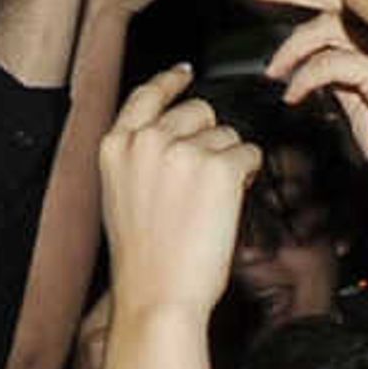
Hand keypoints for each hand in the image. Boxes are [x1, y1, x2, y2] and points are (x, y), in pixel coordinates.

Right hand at [97, 66, 260, 322]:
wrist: (157, 294)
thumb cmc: (144, 261)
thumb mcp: (122, 197)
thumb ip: (142, 159)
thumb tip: (176, 140)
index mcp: (116, 146)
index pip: (146, 95)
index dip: (170, 82)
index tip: (184, 74)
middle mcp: (146, 140)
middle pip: (199, 111)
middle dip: (211, 138)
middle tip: (207, 179)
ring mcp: (182, 151)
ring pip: (228, 135)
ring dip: (230, 162)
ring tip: (212, 203)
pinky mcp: (218, 168)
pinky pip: (250, 155)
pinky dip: (250, 176)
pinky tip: (230, 203)